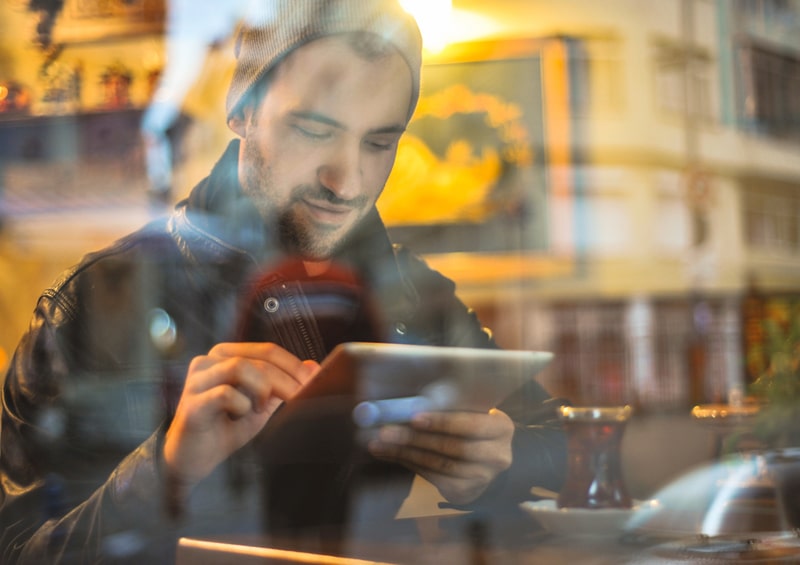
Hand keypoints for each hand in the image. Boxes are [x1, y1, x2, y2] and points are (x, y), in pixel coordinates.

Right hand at [163, 343, 318, 488]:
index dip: (294, 365)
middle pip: (259, 359)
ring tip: (260, 408)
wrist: (193, 459)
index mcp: (226, 356)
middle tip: (299, 398)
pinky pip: (225, 394)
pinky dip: (242, 405)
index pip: (268, 350)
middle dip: (286, 379)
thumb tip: (313, 366)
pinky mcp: (191, 403)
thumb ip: (282, 385)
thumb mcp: (261, 405)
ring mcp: (197, 380)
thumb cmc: (226, 427)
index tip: (313, 382)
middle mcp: (209, 361)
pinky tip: (240, 416)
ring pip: (241, 367)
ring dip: (261, 389)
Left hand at [367, 408, 514, 504]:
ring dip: (405, 453)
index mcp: (502, 427)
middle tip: (386, 431)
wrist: (483, 461)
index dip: (442, 421)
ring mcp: (483, 478)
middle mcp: (498, 455)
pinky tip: (389, 454)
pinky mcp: (466, 493)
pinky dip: (408, 464)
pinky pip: (433, 477)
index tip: (413, 416)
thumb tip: (406, 401)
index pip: (471, 424)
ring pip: (439, 464)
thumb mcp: (469, 412)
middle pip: (452, 447)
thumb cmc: (469, 426)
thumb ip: (450, 407)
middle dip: (415, 438)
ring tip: (380, 443)